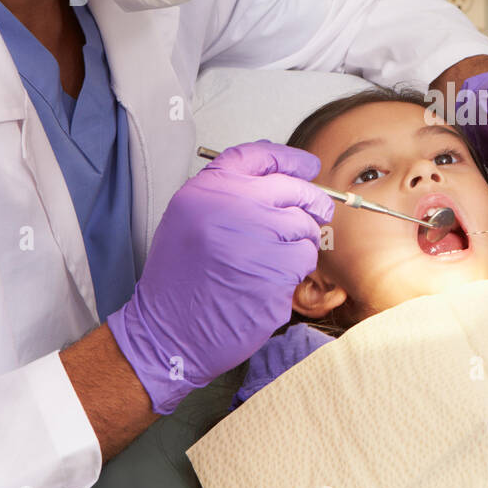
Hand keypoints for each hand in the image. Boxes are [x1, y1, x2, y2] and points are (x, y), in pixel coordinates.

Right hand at [108, 141, 334, 414]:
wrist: (169, 332)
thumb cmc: (181, 280)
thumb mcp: (189, 219)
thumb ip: (230, 194)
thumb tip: (283, 177)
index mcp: (207, 189)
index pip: (258, 155)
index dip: (290, 159)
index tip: (308, 167)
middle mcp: (231, 206)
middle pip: (294, 189)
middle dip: (312, 202)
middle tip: (319, 213)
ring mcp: (255, 238)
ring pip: (305, 226)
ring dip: (300, 243)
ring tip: (273, 260)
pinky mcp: (274, 271)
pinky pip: (304, 259)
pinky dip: (296, 271)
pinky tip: (271, 282)